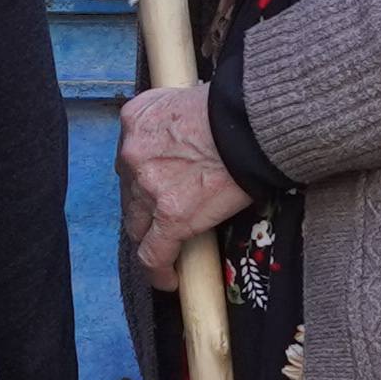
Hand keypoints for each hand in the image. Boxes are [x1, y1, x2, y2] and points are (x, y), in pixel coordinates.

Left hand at [119, 81, 255, 283]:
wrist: (252, 124)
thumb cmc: (233, 110)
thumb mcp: (186, 98)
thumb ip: (171, 119)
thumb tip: (183, 137)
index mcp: (135, 119)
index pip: (129, 156)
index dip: (141, 176)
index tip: (152, 188)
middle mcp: (133, 153)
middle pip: (128, 191)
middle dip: (143, 207)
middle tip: (161, 218)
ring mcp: (149, 187)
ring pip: (136, 224)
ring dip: (149, 237)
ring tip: (165, 250)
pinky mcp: (170, 216)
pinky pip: (153, 253)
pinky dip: (157, 271)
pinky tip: (167, 280)